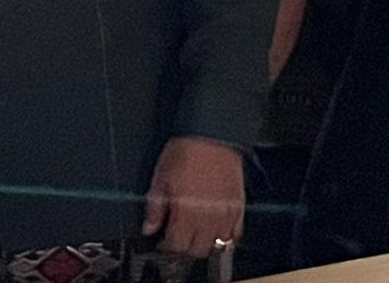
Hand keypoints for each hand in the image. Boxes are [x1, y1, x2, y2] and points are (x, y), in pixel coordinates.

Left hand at [139, 136, 244, 259]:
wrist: (211, 137)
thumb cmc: (184, 153)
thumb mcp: (160, 179)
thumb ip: (154, 208)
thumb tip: (149, 228)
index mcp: (186, 214)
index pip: (177, 246)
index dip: (166, 246)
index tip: (161, 241)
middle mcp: (209, 220)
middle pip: (198, 250)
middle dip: (184, 248)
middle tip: (177, 237)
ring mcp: (227, 216)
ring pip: (218, 246)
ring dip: (205, 244)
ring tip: (195, 233)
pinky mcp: (240, 209)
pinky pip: (235, 235)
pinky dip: (225, 237)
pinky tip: (214, 227)